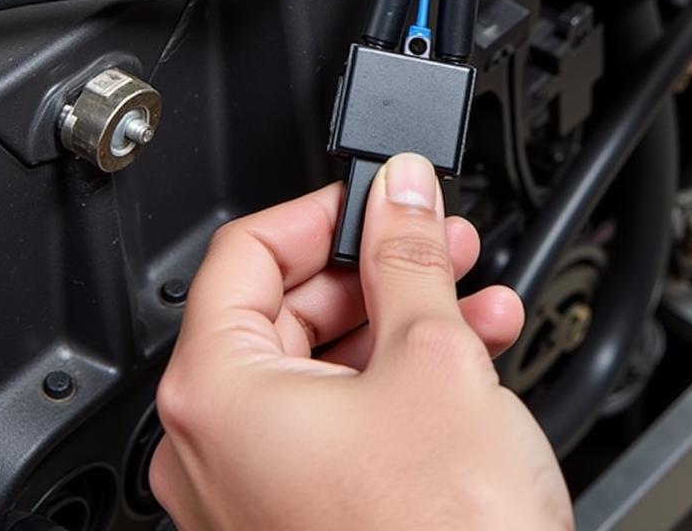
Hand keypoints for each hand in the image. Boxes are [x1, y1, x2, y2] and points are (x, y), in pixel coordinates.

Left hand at [149, 152, 572, 530]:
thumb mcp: (431, 358)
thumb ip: (408, 255)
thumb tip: (400, 192)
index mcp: (218, 394)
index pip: (246, 251)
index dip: (321, 211)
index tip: (378, 196)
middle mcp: (220, 447)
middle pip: (289, 306)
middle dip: (377, 265)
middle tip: (437, 240)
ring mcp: (261, 489)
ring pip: (329, 363)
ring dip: (405, 318)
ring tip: (473, 296)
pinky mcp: (309, 514)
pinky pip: (344, 419)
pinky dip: (403, 377)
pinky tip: (470, 353)